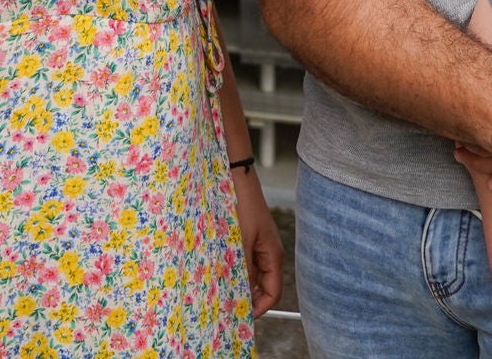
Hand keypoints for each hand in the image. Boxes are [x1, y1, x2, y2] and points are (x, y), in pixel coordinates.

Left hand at [230, 164, 284, 315]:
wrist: (235, 175)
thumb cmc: (241, 205)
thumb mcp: (240, 241)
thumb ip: (242, 270)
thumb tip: (240, 297)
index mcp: (272, 255)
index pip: (273, 292)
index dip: (260, 309)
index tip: (241, 317)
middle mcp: (267, 253)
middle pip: (262, 286)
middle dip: (247, 299)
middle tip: (226, 308)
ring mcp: (256, 245)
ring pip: (250, 275)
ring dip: (238, 285)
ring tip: (220, 292)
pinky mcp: (245, 238)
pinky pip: (242, 262)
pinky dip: (233, 271)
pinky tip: (218, 272)